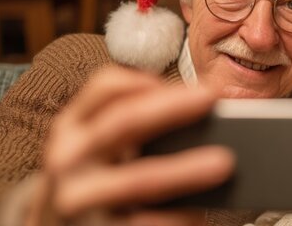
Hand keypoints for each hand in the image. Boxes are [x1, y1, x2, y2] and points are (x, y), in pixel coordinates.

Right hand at [32, 66, 233, 224]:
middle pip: (122, 122)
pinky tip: (200, 213)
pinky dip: (177, 218)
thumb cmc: (94, 182)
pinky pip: (142, 223)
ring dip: (184, 170)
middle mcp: (68, 158)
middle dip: (170, 109)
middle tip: (211, 99)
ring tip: (224, 163)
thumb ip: (133, 129)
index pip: (105, 88)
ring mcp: (75, 198)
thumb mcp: (98, 150)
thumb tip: (206, 118)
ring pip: (137, 180)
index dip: (147, 80)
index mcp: (72, 127)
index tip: (187, 79)